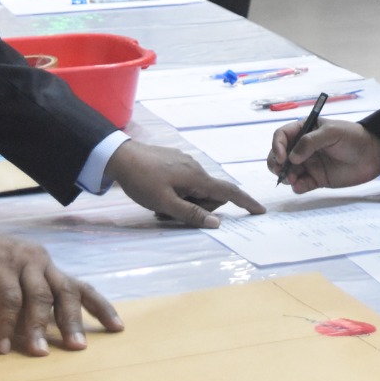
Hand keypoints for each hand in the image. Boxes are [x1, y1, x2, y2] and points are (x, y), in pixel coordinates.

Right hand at [0, 228, 122, 355]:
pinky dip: (5, 324)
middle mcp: (41, 263)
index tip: (118, 328)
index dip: (100, 308)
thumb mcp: (15, 289)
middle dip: (73, 322)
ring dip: (38, 327)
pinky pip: (7, 298)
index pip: (81, 287)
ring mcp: (21, 263)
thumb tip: (41, 338)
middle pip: (66, 293)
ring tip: (39, 353)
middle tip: (78, 347)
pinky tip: (2, 345)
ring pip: (39, 296)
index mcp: (49, 269)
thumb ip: (29, 307)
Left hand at [105, 141, 263, 227]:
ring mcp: (185, 163)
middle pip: (209, 195)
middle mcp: (196, 168)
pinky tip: (158, 194)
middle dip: (198, 208)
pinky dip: (178, 193)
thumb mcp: (165, 203)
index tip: (260, 211)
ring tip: (160, 206)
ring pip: (196, 190)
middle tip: (170, 213)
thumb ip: (191, 214)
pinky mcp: (175, 162)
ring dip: (185, 202)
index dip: (245, 202)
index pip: (229, 192)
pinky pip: (185, 182)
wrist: (119, 156)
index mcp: (197, 178)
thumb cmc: (142, 181)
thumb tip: (217, 224)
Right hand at [267, 118, 379, 192]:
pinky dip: (297, 187)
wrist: (373, 155)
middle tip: (281, 170)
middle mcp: (303, 148)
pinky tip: (302, 186)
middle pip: (279, 155)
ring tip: (294, 179)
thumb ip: (310, 142)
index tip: (283, 157)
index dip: (278, 145)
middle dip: (275, 163)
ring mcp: (309, 164)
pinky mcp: (317, 179)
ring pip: (287, 172)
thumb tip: (292, 158)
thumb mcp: (332, 132)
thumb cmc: (353, 137)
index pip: (282, 136)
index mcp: (305, 130)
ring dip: (285, 176)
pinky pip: (300, 185)